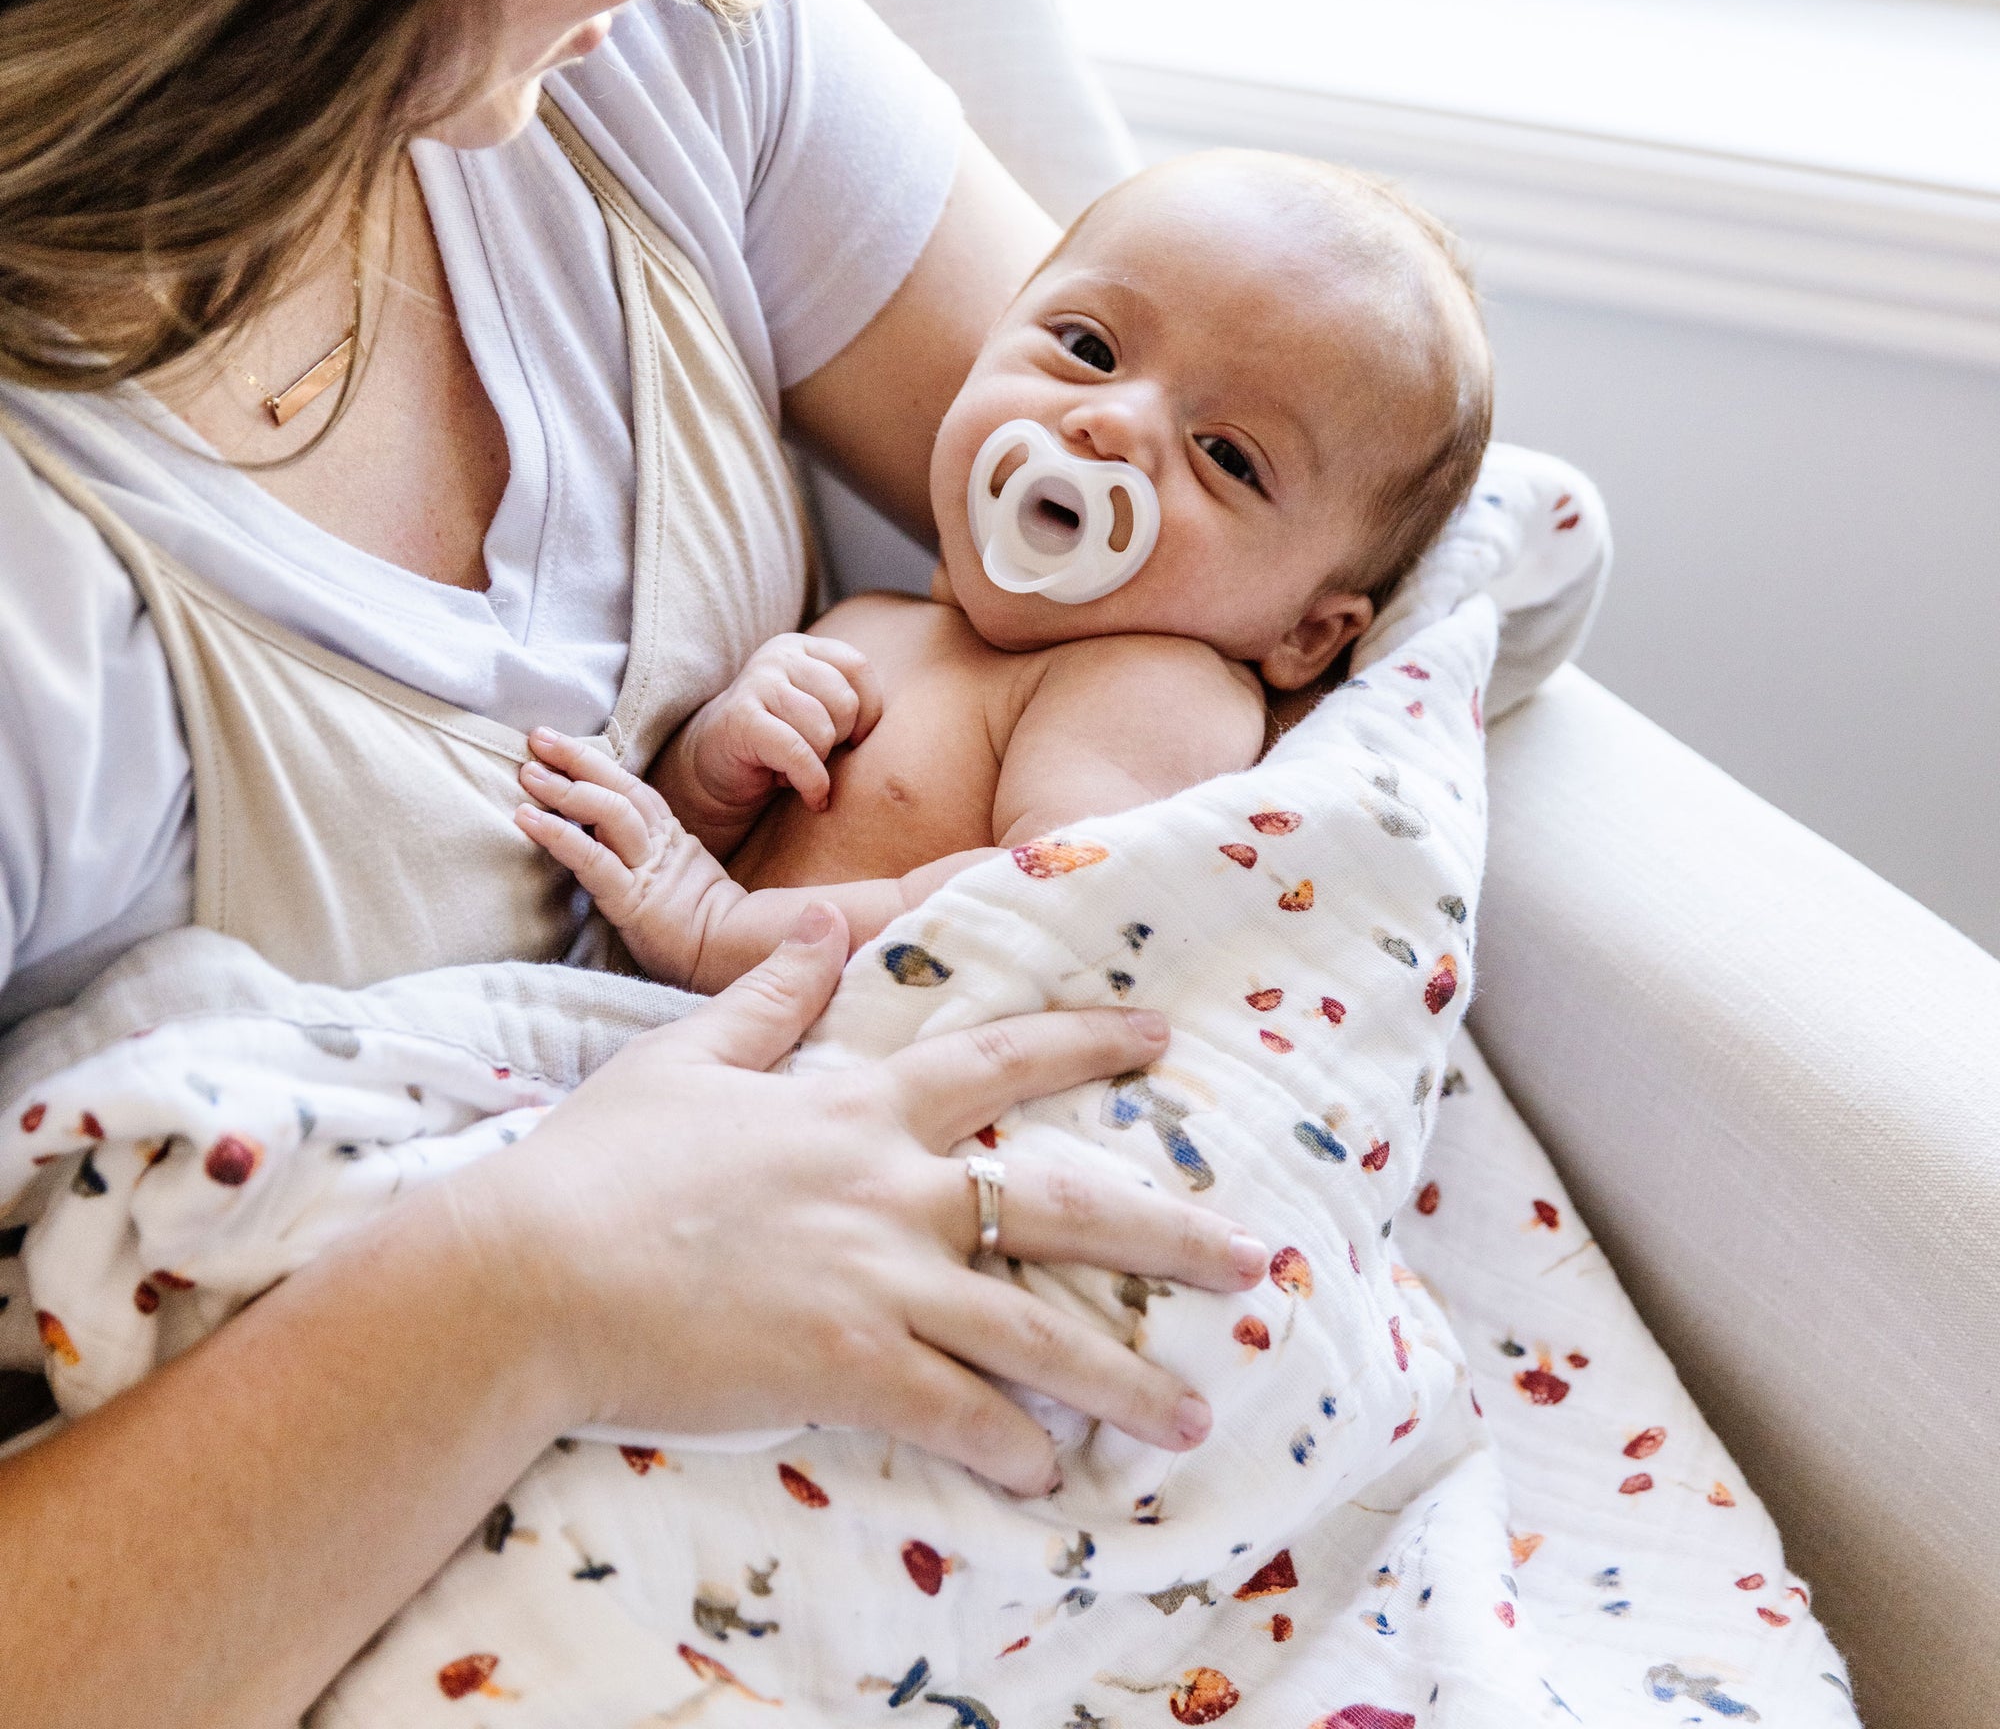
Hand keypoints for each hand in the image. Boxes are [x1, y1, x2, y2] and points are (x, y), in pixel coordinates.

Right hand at [455, 906, 1268, 1494]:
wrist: (527, 1270)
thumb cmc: (597, 1163)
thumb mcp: (685, 1056)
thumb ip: (768, 997)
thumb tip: (820, 927)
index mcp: (858, 1105)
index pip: (999, 1058)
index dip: (1088, 1040)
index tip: (1158, 1035)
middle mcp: (892, 1186)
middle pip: (1061, 1204)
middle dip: (1166, 1234)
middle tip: (1250, 1262)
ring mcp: (877, 1277)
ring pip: (1034, 1329)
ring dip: (1120, 1378)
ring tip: (1191, 1414)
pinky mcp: (844, 1363)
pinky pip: (955, 1411)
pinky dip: (1006, 1445)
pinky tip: (1048, 1476)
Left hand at [516, 727, 737, 985]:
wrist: (731, 962)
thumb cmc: (702, 936)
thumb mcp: (679, 884)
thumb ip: (650, 859)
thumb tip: (602, 840)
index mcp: (670, 839)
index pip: (631, 789)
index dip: (596, 763)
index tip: (559, 744)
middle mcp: (659, 846)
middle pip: (620, 790)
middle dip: (578, 760)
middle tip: (538, 737)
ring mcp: (648, 871)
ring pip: (610, 814)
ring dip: (567, 789)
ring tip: (529, 773)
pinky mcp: (633, 900)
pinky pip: (593, 860)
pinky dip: (559, 834)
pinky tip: (527, 819)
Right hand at [676, 632, 882, 820]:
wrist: (716, 768)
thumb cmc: (781, 742)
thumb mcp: (818, 710)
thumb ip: (850, 701)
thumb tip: (906, 719)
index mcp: (802, 647)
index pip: (857, 666)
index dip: (869, 710)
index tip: (858, 740)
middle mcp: (778, 657)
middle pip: (843, 700)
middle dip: (839, 739)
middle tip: (816, 755)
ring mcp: (757, 684)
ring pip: (822, 728)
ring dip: (819, 762)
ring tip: (799, 768)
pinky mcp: (742, 720)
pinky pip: (798, 752)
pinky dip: (812, 783)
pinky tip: (812, 797)